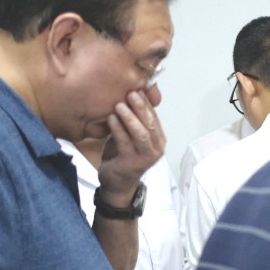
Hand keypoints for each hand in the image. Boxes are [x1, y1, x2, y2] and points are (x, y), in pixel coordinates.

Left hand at [97, 86, 165, 200]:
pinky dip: (118, 129)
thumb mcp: (129, 135)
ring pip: (141, 133)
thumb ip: (132, 120)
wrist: (117, 182)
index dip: (146, 102)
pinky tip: (111, 119)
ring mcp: (147, 156)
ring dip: (131, 118)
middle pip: (150, 123)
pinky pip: (125, 142)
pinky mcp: (133, 162)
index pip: (154, 116)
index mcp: (158, 138)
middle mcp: (157, 147)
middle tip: (131, 93)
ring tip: (120, 105)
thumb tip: (130, 95)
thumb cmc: (122, 156)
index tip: (136, 87)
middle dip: (141, 107)